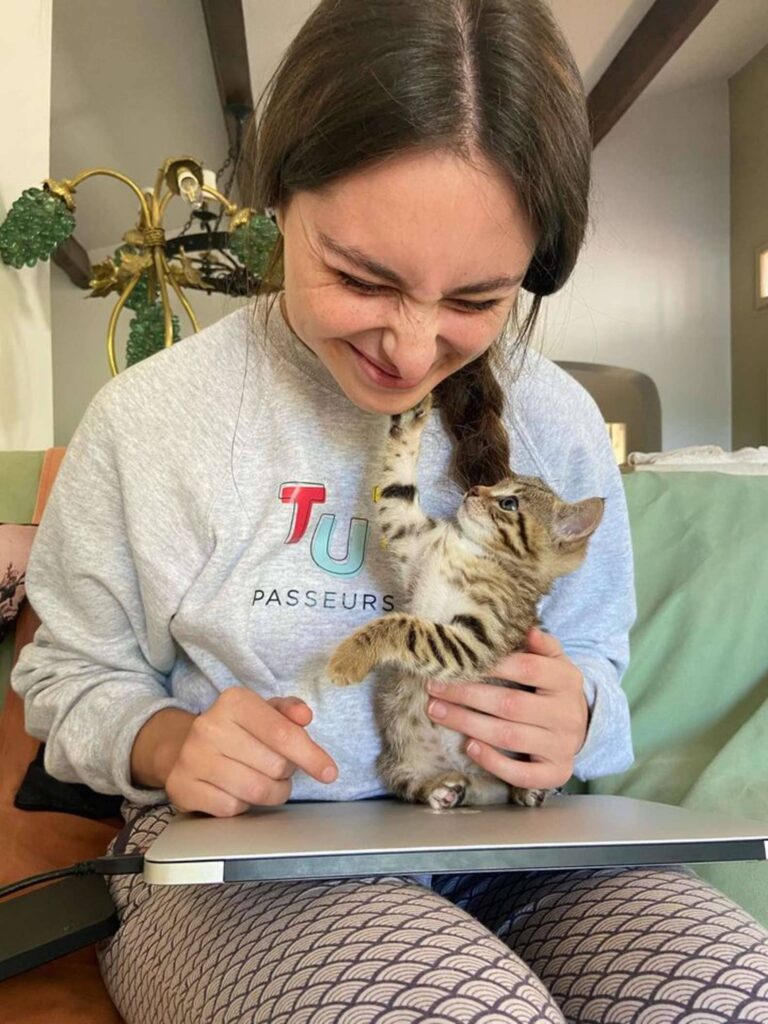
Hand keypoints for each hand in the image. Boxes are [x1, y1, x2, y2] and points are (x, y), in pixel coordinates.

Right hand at [163, 689, 338, 816]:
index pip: (282, 733)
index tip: (329, 772)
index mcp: (234, 701)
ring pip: (256, 791)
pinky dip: (244, 805)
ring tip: (266, 782)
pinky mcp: (183, 788)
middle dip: (286, 772)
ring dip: (272, 793)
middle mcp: (209, 726)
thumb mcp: (263, 711)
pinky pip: (232, 808)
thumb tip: (305, 716)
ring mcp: (192, 758)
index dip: (311, 755)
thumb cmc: (236, 730)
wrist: (182, 748)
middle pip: (274, 765)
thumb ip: (288, 710)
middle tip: (277, 767)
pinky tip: (237, 791)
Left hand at [425, 627, 588, 791]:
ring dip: (467, 723)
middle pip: (510, 704)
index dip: (492, 664)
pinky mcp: (556, 773)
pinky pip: (521, 773)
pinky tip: (469, 746)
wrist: (581, 727)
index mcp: (567, 680)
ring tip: (437, 711)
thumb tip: (528, 629)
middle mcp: (567, 714)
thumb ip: (541, 644)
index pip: (527, 668)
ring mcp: (562, 746)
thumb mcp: (554, 662)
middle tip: (434, 687)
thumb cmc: (553, 689)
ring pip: (509, 736)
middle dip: (467, 695)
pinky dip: (493, 761)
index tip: (458, 661)